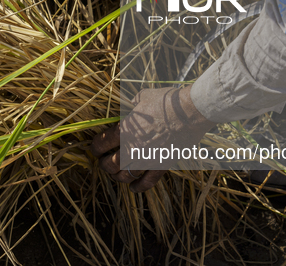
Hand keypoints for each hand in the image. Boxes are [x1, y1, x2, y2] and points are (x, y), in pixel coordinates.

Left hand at [91, 86, 215, 191]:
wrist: (190, 111)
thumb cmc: (166, 101)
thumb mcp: (142, 97)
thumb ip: (131, 104)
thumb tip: (129, 106)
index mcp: (124, 131)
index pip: (101, 144)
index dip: (95, 147)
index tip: (95, 147)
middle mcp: (132, 149)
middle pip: (109, 165)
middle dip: (103, 164)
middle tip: (104, 160)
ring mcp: (147, 160)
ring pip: (124, 177)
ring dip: (117, 176)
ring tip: (116, 172)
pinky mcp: (162, 166)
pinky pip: (147, 182)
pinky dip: (138, 187)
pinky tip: (133, 188)